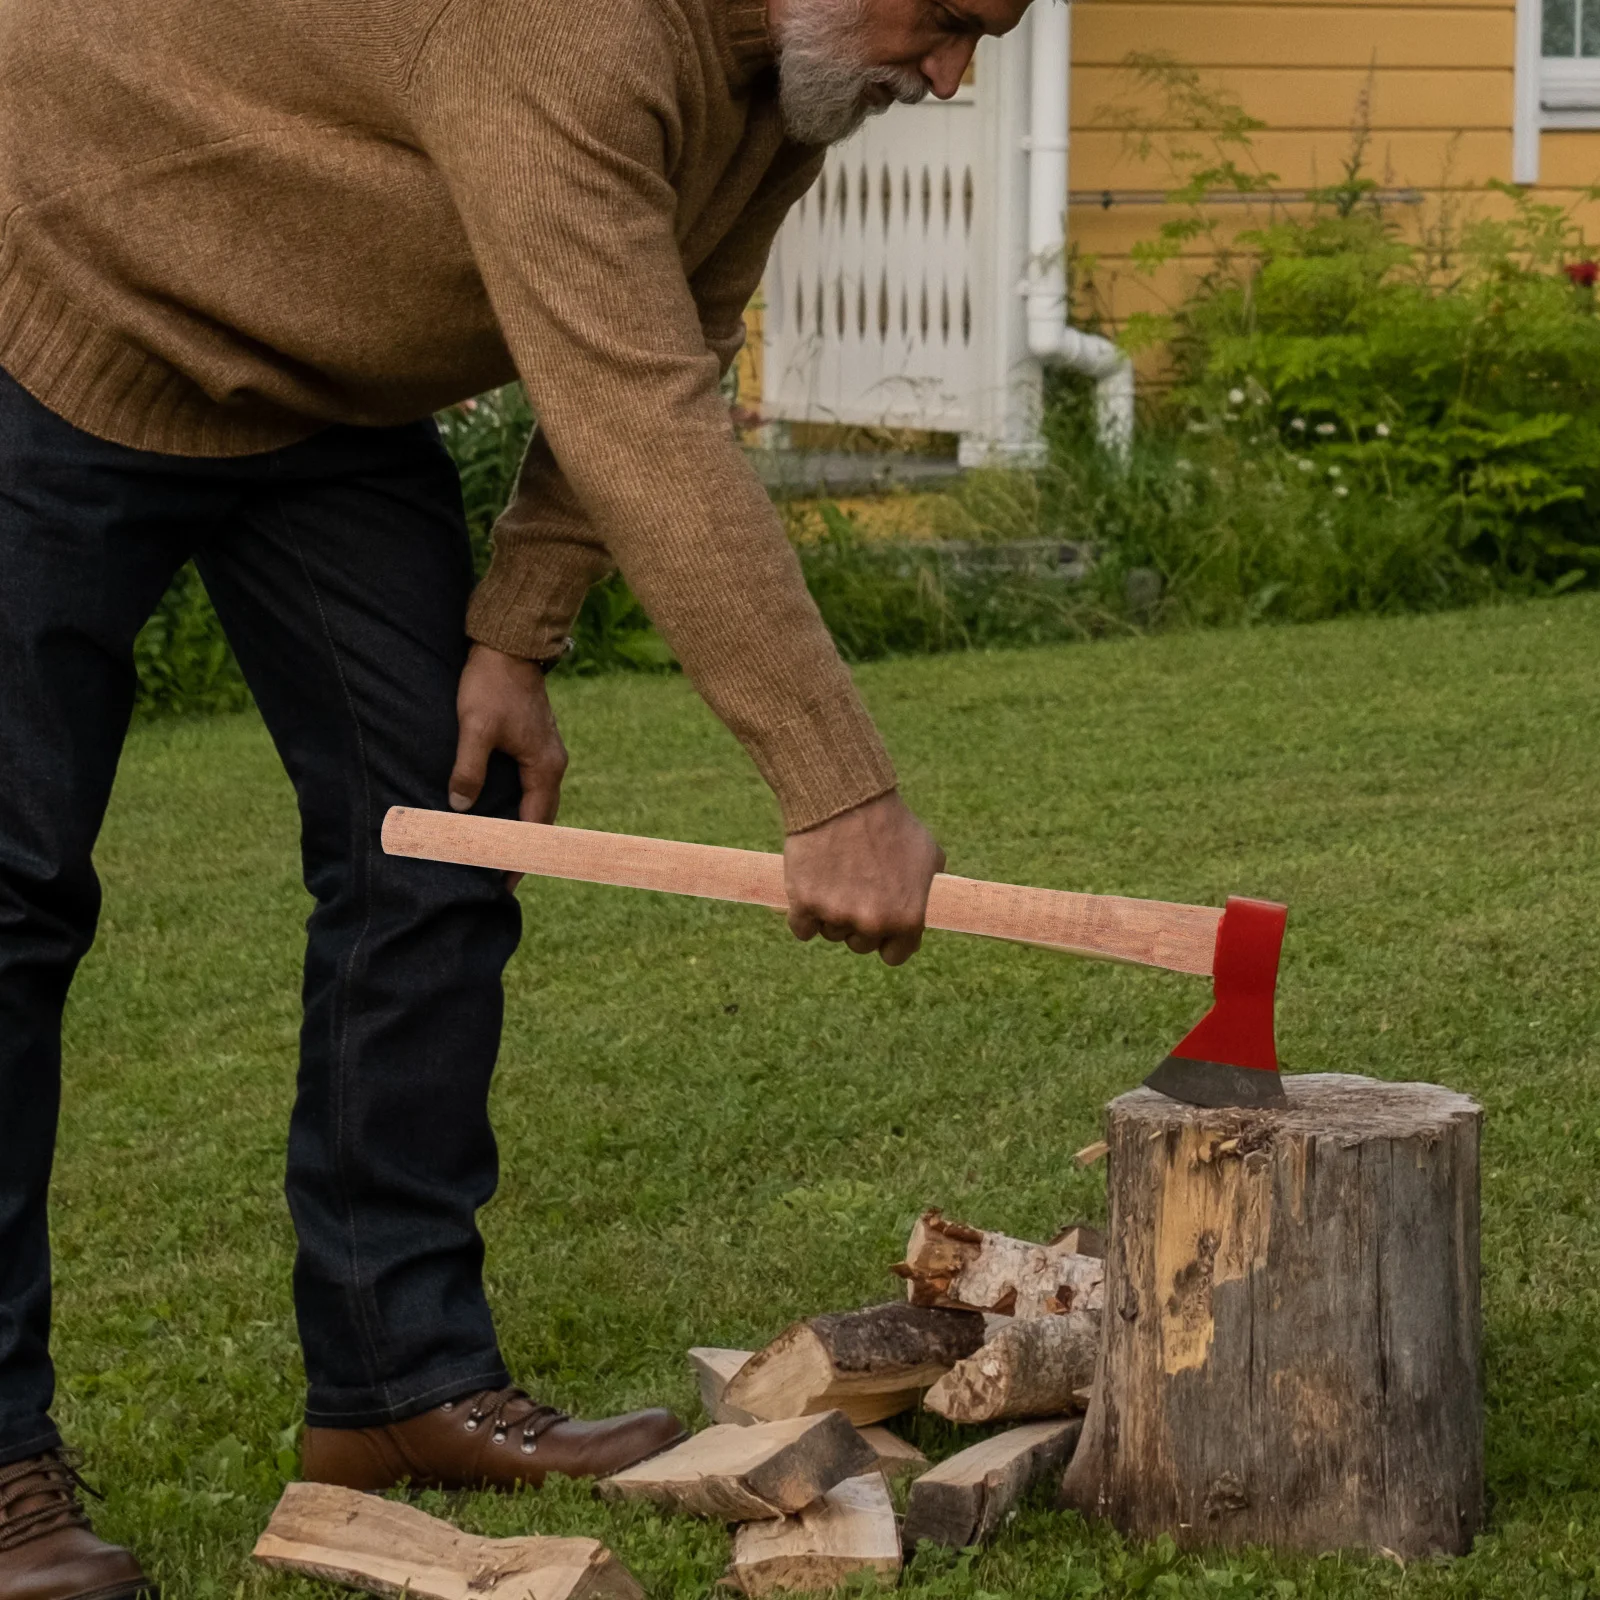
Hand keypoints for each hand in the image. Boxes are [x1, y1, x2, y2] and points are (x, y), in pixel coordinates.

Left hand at [449, 644, 566, 884]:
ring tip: (499, 851)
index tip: (504, 882)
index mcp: (544, 766)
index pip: (534, 825)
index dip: (519, 854)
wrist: (508, 646)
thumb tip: (460, 807)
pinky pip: (530, 786)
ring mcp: (545, 753)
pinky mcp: (534, 743)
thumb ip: (468, 769)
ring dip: (520, 828)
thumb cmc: (492, 684)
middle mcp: (551, 764)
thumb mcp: (475, 728)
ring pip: (536, 802)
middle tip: (500, 877)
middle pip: (540, 818)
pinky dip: (518, 806)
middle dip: (523, 848)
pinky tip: (500, 812)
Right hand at [783, 791, 944, 966]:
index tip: (878, 921)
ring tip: (835, 875)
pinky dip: (803, 912)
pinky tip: (812, 885)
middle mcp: (873, 923)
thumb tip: (922, 909)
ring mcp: (838, 915)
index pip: (895, 955)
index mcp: (908, 918)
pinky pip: (802, 928)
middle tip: (855, 885)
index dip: (887, 938)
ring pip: (830, 933)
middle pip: (860, 945)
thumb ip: (926, 892)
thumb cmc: (890, 823)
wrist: (845, 796)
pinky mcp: (805, 904)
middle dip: (858, 922)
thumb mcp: (928, 855)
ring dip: (831, 913)